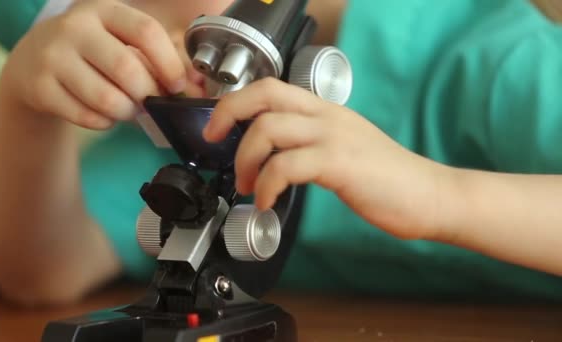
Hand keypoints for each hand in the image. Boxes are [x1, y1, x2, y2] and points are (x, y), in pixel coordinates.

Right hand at [0, 0, 203, 129]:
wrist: (31, 63)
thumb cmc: (90, 52)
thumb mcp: (119, 41)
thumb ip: (158, 59)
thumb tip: (198, 86)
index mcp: (104, 10)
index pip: (146, 32)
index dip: (169, 64)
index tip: (176, 86)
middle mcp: (76, 27)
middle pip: (128, 69)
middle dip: (147, 94)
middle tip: (150, 102)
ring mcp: (53, 56)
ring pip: (106, 98)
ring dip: (127, 112)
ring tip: (128, 109)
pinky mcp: (39, 87)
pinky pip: (87, 117)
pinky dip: (105, 123)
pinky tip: (105, 115)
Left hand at [203, 78, 448, 239]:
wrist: (429, 195)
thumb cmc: (385, 178)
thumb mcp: (343, 147)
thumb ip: (310, 143)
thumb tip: (273, 157)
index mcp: (325, 111)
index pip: (271, 88)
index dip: (236, 102)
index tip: (219, 126)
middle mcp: (327, 116)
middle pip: (264, 95)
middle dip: (227, 116)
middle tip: (215, 144)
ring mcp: (334, 137)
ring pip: (268, 128)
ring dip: (245, 160)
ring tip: (248, 186)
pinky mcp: (340, 163)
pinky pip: (286, 166)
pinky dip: (267, 185)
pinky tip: (267, 202)